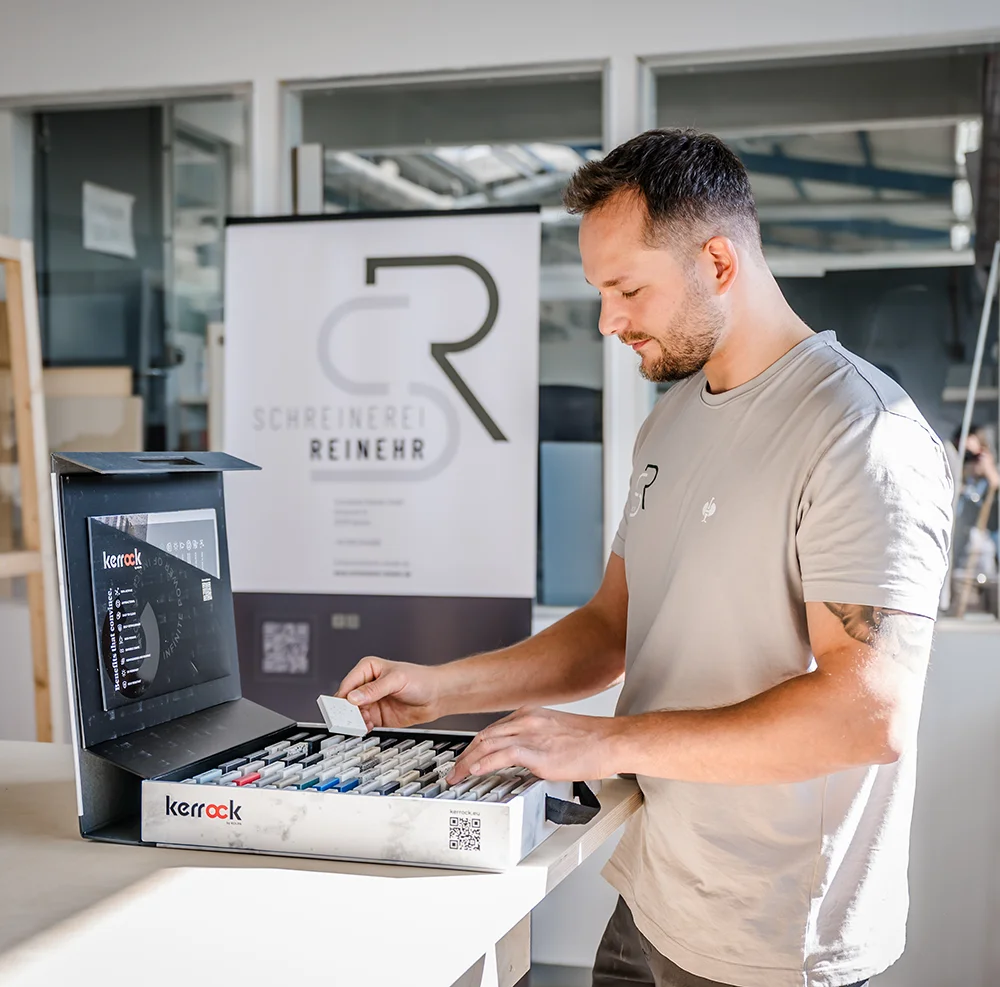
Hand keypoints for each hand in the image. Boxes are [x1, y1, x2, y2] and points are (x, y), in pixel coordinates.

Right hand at [336, 656, 442, 729]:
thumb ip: (374, 689)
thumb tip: (353, 697)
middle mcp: (367, 685)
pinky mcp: (377, 716)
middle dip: (347, 711)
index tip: (342, 708)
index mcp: (368, 669)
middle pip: (348, 700)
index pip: (348, 683)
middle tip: (347, 719)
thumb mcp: (396, 680)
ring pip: (354, 713)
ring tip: (361, 724)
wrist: (437, 696)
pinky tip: (368, 727)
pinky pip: (363, 723)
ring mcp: (372, 701)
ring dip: (355, 720)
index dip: (343, 696)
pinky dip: (363, 727)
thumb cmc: (420, 680)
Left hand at [447, 707, 619, 783]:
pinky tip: (476, 772)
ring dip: (468, 762)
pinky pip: (504, 756)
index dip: (475, 746)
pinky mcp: (539, 753)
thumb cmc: (591, 740)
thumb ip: (536, 740)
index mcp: (531, 714)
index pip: (493, 730)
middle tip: (455, 770)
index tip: (467, 757)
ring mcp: (532, 735)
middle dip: (465, 755)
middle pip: (485, 736)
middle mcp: (527, 721)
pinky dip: (486, 763)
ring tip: (458, 776)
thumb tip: (524, 757)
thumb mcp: (556, 732)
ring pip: (488, 744)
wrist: (611, 741)